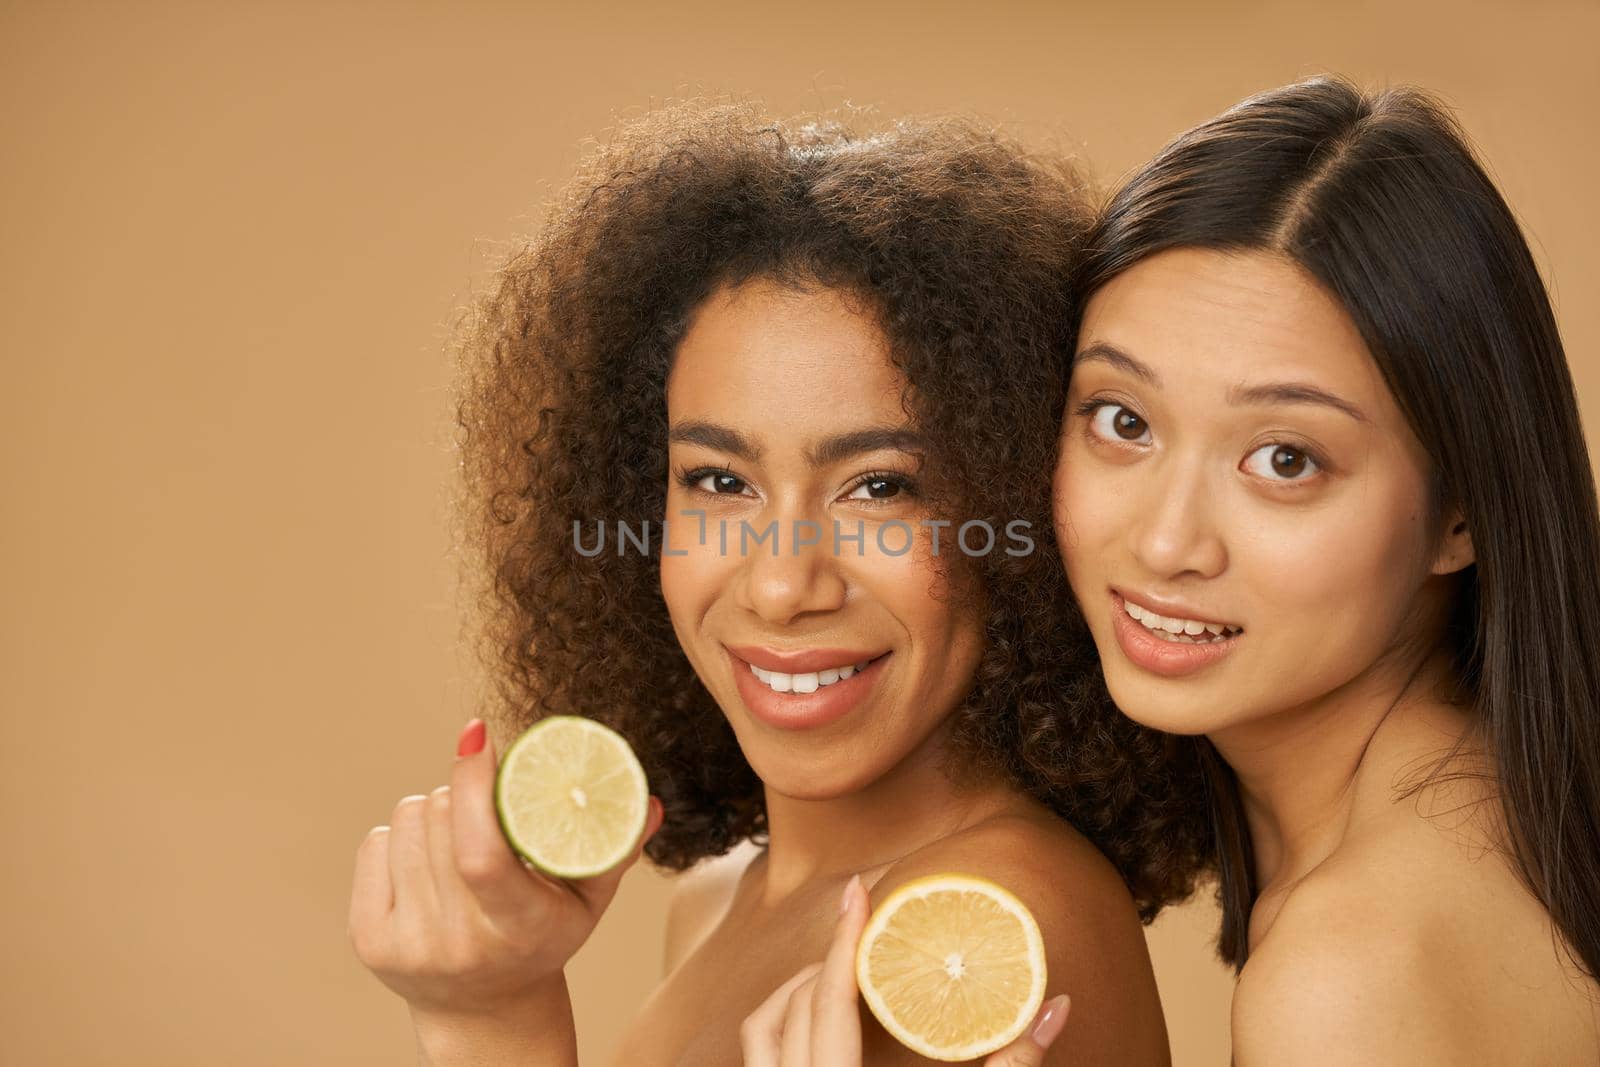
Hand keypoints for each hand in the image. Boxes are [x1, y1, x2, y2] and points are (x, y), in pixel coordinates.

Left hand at [347, 717, 664, 1020]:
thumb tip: (645, 800)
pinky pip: (375, 843)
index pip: (482, 853)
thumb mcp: (588, 901)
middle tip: (487, 803)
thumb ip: (615, 848)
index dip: (475, 786)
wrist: (485, 1008)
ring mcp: (408, 944)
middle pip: (442, 819)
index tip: (478, 735)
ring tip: (460, 830)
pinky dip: (401, 835)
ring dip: (434, 809)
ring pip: (407, 821)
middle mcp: (457, 942)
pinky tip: (426, 856)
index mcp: (518, 928)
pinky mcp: (369, 939)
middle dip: (464, 791)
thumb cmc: (544, 937)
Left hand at [740, 875, 1070, 1065]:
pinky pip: (763, 1063)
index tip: (860, 890)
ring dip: (795, 996)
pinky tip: (823, 1035)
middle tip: (865, 931)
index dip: (844, 939)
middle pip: (789, 1008)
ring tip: (840, 977)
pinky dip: (785, 1033)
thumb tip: (1055, 1004)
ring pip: (761, 1035)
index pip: (829, 999)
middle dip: (826, 961)